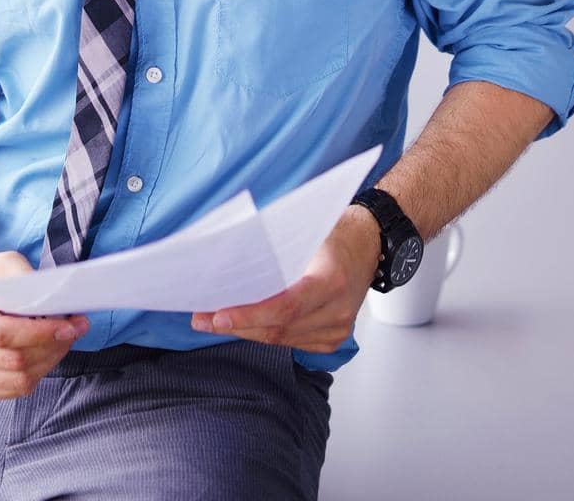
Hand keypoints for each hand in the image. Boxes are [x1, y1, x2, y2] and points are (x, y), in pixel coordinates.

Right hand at [0, 251, 89, 399]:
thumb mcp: (3, 263)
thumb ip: (25, 279)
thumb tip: (51, 306)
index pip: (1, 333)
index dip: (38, 332)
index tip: (68, 325)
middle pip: (13, 360)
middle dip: (52, 345)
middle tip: (78, 328)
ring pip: (18, 380)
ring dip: (50, 360)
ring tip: (67, 338)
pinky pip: (15, 390)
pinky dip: (40, 372)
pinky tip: (50, 351)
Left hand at [190, 206, 380, 354]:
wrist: (370, 243)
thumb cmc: (337, 230)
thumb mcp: (307, 231)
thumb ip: (275, 250)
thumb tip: (230, 260)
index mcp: (331, 280)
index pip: (284, 308)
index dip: (248, 315)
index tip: (218, 315)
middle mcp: (337, 310)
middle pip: (278, 329)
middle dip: (237, 325)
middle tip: (202, 319)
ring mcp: (338, 329)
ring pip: (282, 339)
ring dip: (247, 332)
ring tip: (214, 322)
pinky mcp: (333, 338)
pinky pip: (293, 342)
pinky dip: (267, 334)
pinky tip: (245, 326)